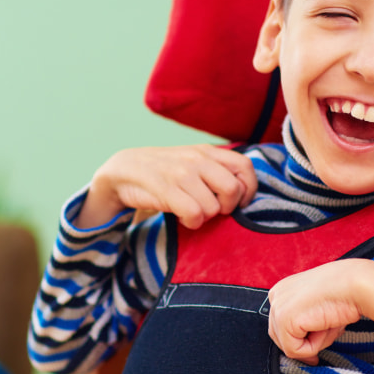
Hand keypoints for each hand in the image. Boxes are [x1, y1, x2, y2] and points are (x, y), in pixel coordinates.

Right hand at [76, 144, 256, 228]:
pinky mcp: (166, 189)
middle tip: (215, 210)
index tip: (239, 202)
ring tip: (192, 211)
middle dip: (228, 207)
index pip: (245, 166)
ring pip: (213, 207)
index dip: (248, 189)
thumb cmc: (166, 172)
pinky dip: (192, 222)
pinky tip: (183, 217)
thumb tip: (244, 192)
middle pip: (233, 189)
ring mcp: (182, 173)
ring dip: (205, 217)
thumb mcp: (194, 162)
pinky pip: (194, 214)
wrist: (124, 171)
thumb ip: (218, 170)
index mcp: (208, 151)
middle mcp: (198, 159)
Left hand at [267, 259, 373, 364]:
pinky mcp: (284, 320)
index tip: (317, 341)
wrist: (356, 284)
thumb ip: (305, 320)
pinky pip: (295, 350)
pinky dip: (315, 345)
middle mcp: (276, 296)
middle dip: (306, 342)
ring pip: (290, 346)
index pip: (282, 325)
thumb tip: (303, 349)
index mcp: (283, 289)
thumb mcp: (318, 305)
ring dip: (314, 342)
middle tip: (329, 330)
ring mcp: (278, 308)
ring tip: (330, 323)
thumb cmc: (345, 292)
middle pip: (281, 338)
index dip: (302, 337)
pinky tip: (326, 325)